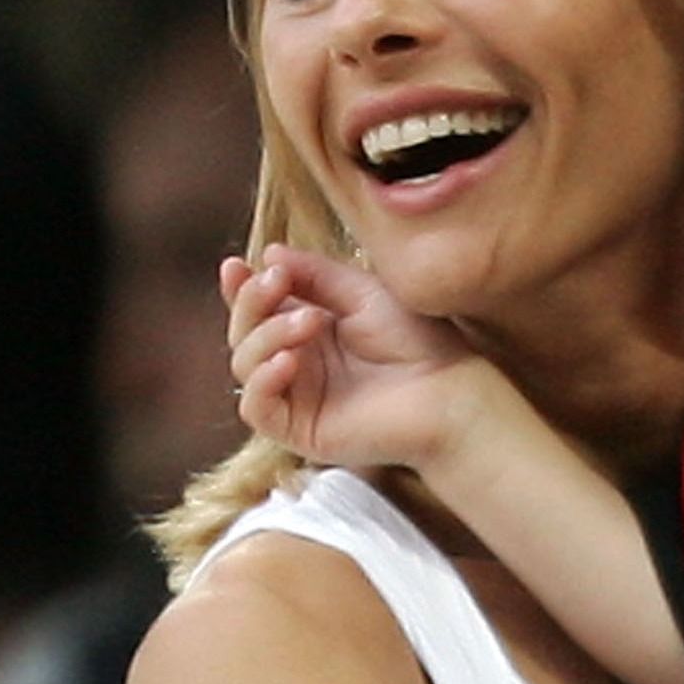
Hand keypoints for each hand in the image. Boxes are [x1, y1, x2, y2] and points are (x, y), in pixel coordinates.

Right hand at [225, 243, 482, 471]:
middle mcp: (297, 362)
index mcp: (309, 329)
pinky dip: (263, 381)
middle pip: (243, 333)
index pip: (259, 309)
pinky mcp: (298, 430)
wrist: (447, 391)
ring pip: (244, 366)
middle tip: (278, 283)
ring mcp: (295, 396)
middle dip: (252, 304)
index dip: (241, 288)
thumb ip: (315, 274)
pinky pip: (256, 408)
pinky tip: (287, 361)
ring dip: (267, 335)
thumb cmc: (416, 341)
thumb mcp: (363, 293)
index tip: (236, 265)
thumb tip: (268, 253)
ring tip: (310, 321)